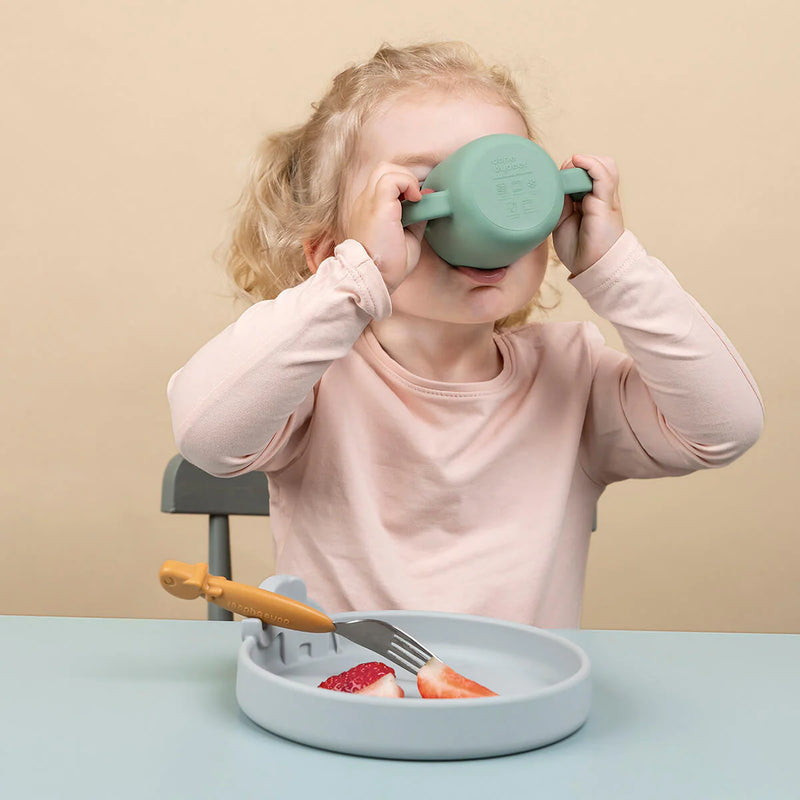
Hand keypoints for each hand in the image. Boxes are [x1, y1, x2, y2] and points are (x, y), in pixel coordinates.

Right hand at [344, 162, 430, 293]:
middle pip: (383, 170)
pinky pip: (391, 179)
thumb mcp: (407, 238)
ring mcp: (368, 202)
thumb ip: (416, 218)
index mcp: (369, 210)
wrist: (374, 278)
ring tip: (415, 199)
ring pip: (385, 169)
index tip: (418, 202)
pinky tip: (416, 200)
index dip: (404, 187)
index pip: (384, 183)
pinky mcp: (377, 206)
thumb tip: (428, 201)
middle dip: (404, 177)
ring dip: (406, 179)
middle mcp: (365, 202)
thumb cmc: (388, 266)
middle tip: (416, 198)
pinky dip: (407, 183)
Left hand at [551, 154, 624, 274]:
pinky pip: (603, 175)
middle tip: (561, 173)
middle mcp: (601, 197)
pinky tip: (577, 160)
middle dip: (578, 164)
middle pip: (597, 165)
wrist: (592, 268)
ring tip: (569, 169)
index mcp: (590, 200)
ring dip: (584, 163)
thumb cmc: (578, 249)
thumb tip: (552, 185)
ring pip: (603, 165)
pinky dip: (590, 164)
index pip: (585, 173)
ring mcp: (605, 198)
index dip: (570, 169)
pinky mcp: (607, 203)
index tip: (553, 175)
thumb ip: (558, 203)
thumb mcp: (561, 222)